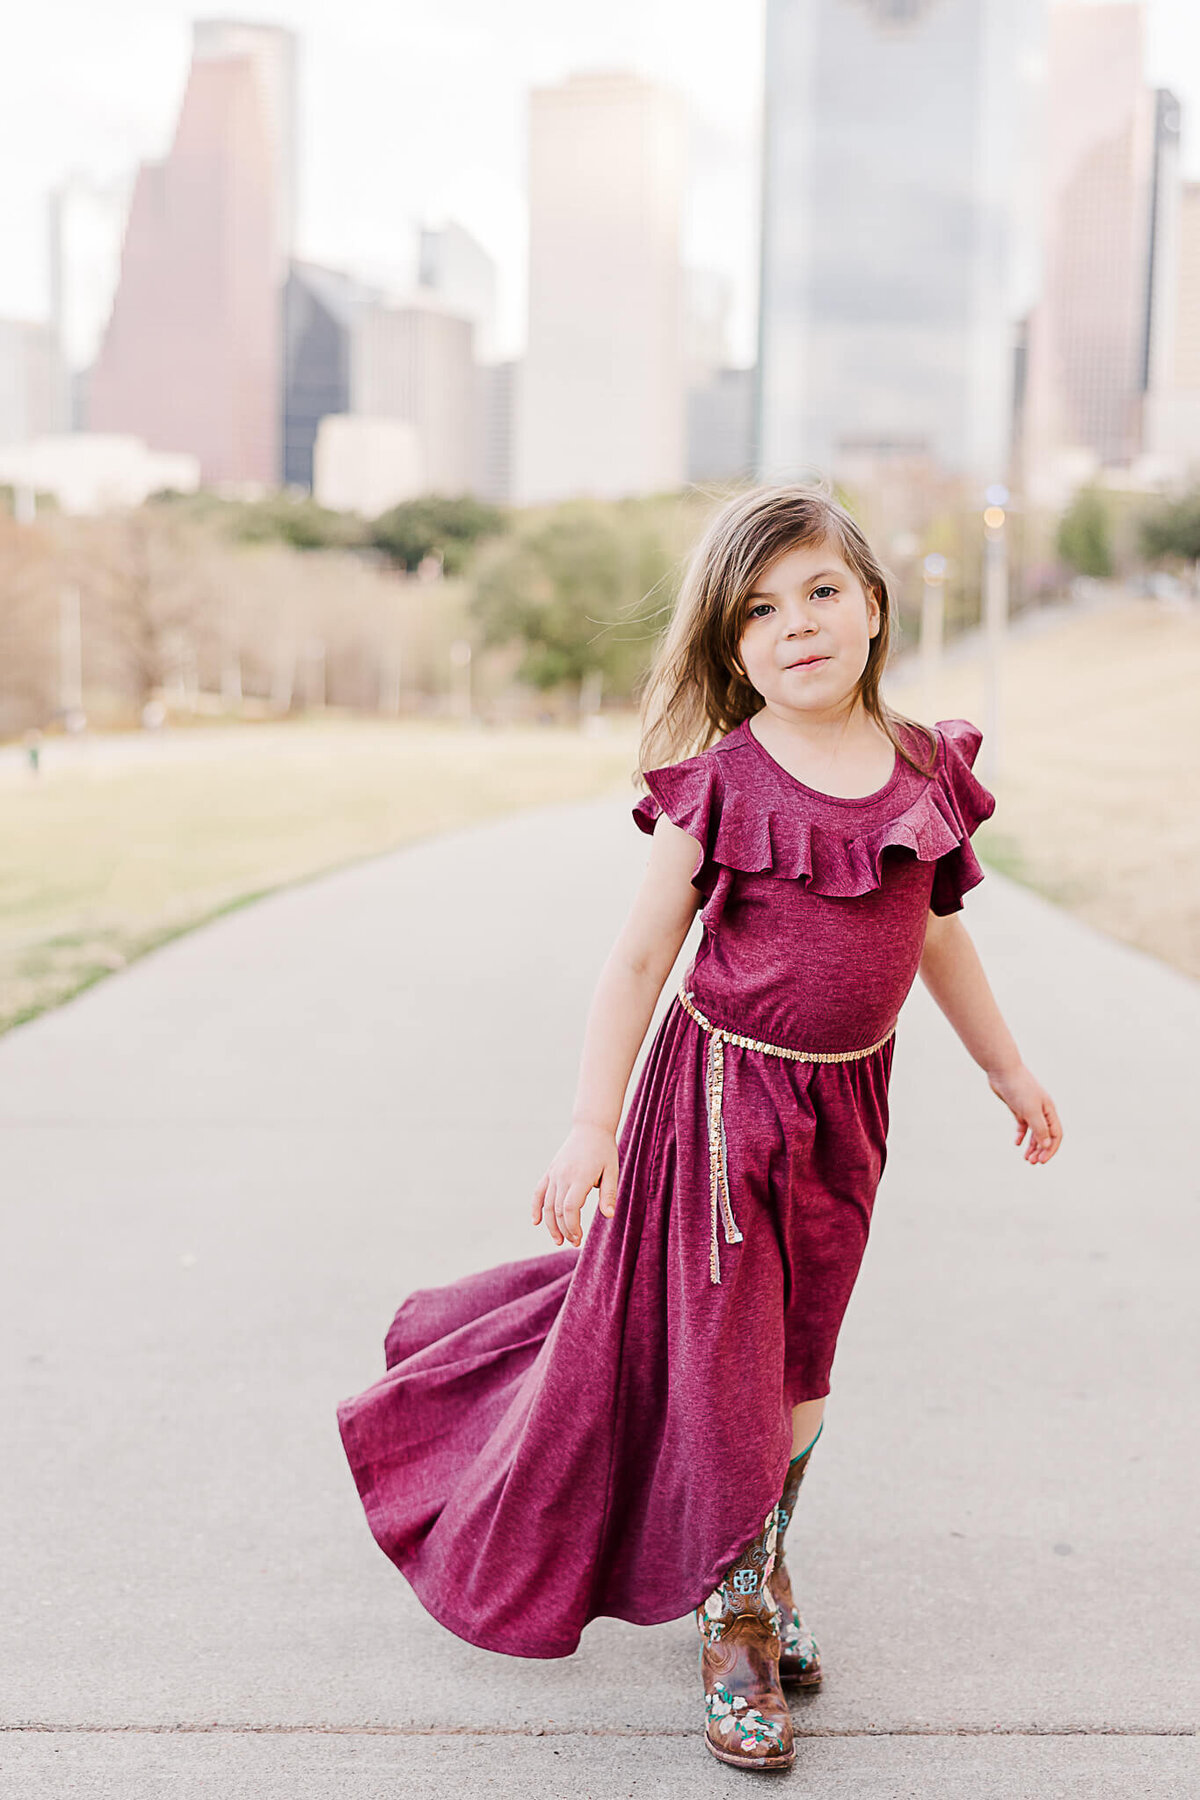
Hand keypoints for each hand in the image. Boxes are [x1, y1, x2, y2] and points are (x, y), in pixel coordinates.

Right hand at [531, 1121, 618, 1246]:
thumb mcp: (612, 1171)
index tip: (579, 1238)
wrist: (590, 1128)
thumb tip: (608, 1215)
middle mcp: (563, 1176)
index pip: (570, 1209)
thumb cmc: (604, 1151)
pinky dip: (535, 1208)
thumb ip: (609, 1194)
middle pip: (557, 1210)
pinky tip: (536, 1222)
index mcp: (580, 1177)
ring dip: (551, 1225)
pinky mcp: (550, 1172)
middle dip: (565, 1230)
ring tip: (559, 1240)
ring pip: (547, 1204)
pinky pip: (539, 1192)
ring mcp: (554, 1174)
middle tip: (575, 1242)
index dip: (572, 1227)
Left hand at [987, 1064, 1061, 1164]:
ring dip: (1031, 1146)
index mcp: (1049, 1111)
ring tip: (1026, 1158)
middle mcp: (1042, 1111)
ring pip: (1034, 1132)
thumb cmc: (1019, 1088)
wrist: (1003, 1070)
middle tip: (1032, 1162)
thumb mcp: (1031, 1110)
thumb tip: (1047, 1145)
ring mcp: (1029, 1109)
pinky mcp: (1018, 1108)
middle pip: (1045, 1135)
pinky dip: (1021, 1135)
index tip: (1042, 1161)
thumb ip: (1039, 1128)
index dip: (1051, 1149)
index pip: (1056, 1134)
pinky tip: (1016, 1143)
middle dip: (1041, 1150)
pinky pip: (1022, 1125)